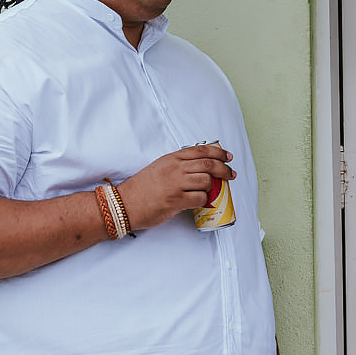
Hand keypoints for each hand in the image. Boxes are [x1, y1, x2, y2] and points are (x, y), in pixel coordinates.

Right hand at [117, 144, 235, 230]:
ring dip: (213, 187)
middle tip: (230, 174)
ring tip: (211, 191)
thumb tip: (201, 168)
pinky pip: (200, 198)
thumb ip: (178, 165)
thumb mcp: (159, 168)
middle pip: (208, 164)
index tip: (228, 157)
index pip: (201, 150)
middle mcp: (175, 169)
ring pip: (206, 181)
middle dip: (224, 169)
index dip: (218, 152)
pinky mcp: (176, 200)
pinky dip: (204, 201)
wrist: (125, 204)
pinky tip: (200, 201)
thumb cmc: (142, 188)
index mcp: (171, 159)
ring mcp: (176, 184)